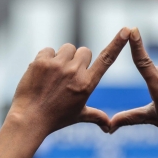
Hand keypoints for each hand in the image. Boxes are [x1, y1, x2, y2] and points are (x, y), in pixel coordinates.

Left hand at [8, 27, 129, 135]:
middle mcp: (75, 72)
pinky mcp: (41, 61)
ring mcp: (58, 65)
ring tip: (54, 75)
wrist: (29, 118)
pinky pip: (48, 49)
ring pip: (67, 48)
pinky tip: (41, 73)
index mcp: (87, 84)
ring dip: (63, 57)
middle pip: (84, 51)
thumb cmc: (55, 118)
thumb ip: (96, 116)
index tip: (127, 30)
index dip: (118, 43)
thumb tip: (109, 127)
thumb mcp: (78, 115)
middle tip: (67, 75)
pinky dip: (46, 58)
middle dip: (78, 59)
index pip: (106, 59)